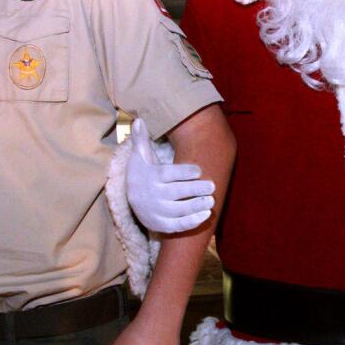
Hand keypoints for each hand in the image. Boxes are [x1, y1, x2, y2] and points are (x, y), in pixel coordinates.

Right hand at [126, 118, 215, 233]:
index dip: (184, 172)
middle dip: (194, 190)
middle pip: (176, 192)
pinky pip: (177, 225)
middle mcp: (153, 195)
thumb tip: (139, 119)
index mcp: (151, 176)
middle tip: (212, 186)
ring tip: (211, 201)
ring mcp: (157, 211)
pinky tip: (206, 215)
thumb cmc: (142, 174)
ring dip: (196, 206)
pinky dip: (191, 222)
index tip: (199, 170)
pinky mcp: (161, 225)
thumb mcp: (140, 157)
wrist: (131, 200)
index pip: (168, 174)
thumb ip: (142, 140)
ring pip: (178, 210)